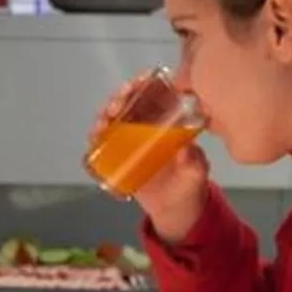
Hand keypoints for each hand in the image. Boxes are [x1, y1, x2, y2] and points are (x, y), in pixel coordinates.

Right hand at [93, 76, 207, 241]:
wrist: (175, 209)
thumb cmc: (189, 184)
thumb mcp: (196, 171)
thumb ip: (194, 161)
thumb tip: (186, 149)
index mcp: (167, 124)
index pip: (153, 95)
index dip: (144, 84)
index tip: (139, 81)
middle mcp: (146, 129)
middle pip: (128, 104)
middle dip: (119, 97)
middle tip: (118, 103)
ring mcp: (131, 143)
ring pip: (112, 120)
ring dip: (104, 115)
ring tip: (104, 121)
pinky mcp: (119, 159)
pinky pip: (103, 144)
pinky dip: (95, 137)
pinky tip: (94, 136)